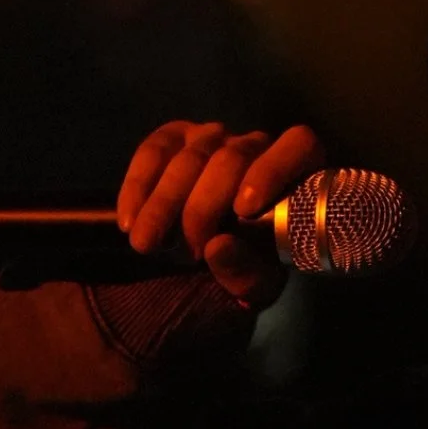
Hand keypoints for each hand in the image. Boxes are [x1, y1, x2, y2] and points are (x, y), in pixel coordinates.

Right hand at [115, 121, 326, 303]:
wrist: (191, 274)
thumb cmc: (239, 276)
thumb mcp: (251, 290)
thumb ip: (245, 274)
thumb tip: (219, 246)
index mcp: (294, 175)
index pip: (298, 146)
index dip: (272, 170)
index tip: (243, 211)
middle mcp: (256, 146)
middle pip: (234, 157)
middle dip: (204, 208)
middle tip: (189, 254)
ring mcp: (214, 138)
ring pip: (191, 156)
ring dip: (164, 204)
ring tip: (148, 245)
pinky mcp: (174, 139)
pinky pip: (154, 150)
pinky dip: (138, 186)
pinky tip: (129, 222)